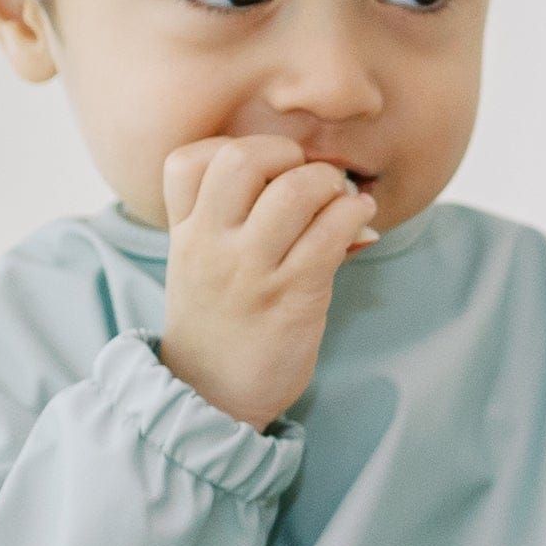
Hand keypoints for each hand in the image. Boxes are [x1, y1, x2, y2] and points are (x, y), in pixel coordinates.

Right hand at [155, 133, 376, 427]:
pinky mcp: (292, 296)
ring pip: (295, 190)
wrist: (211, 398)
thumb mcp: (205, 269)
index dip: (230, 148)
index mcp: (184, 233)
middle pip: (242, 159)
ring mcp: (250, 270)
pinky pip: (330, 233)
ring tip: (342, 200)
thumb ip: (246, 225)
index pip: (187, 160)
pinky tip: (361, 222)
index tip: (262, 169)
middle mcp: (210, 245)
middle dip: (288, 154)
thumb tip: (342, 199)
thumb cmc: (220, 326)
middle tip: (309, 178)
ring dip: (330, 184)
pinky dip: (355, 213)